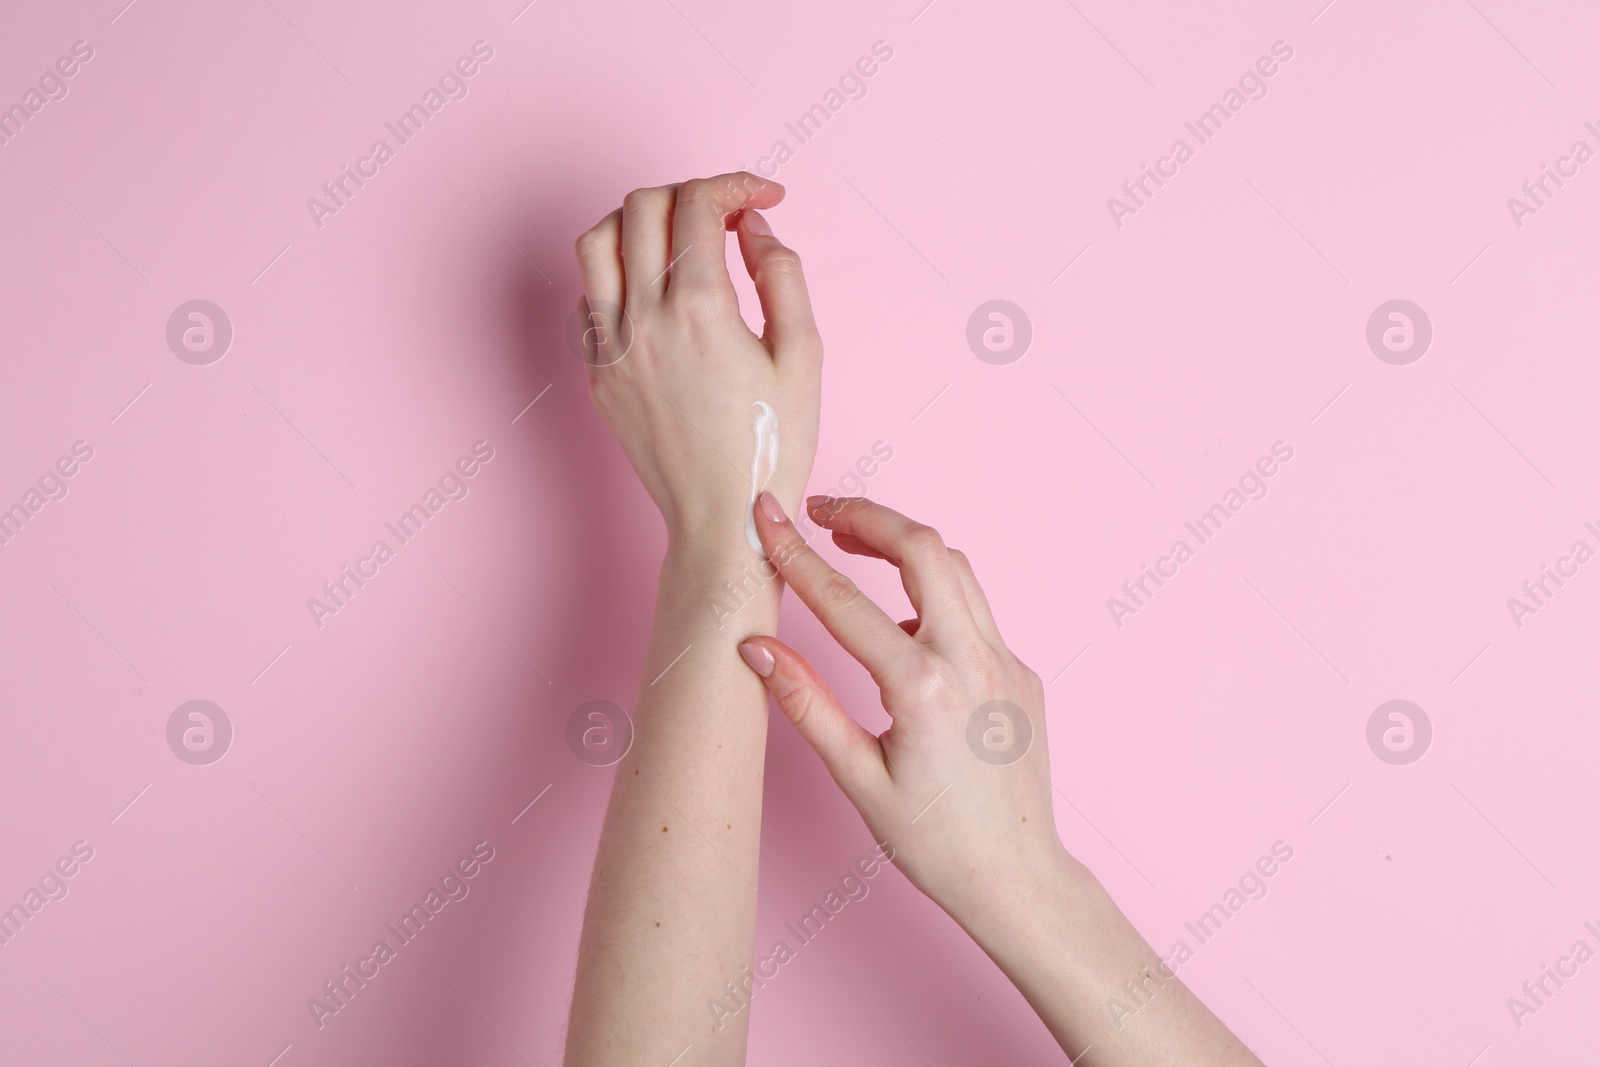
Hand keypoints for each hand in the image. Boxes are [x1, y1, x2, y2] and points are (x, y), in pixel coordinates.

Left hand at [573, 172, 821, 554]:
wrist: (721, 518)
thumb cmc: (770, 445)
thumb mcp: (804, 355)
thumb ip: (782, 273)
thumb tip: (752, 226)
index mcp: (701, 309)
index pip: (699, 204)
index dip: (735, 183)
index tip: (762, 195)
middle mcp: (645, 319)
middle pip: (642, 206)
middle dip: (688, 193)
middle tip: (723, 213)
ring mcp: (610, 346)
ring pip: (596, 241)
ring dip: (637, 221)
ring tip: (676, 238)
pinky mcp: (595, 373)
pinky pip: (586, 297)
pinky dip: (615, 273)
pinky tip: (653, 292)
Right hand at [737, 492, 1067, 931]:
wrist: (1017, 879)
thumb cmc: (935, 845)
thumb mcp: (858, 780)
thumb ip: (807, 705)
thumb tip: (756, 647)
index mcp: (922, 689)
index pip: (843, 600)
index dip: (795, 552)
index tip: (765, 516)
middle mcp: (972, 660)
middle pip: (922, 547)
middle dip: (867, 515)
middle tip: (819, 510)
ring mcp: (1005, 661)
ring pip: (956, 568)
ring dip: (903, 544)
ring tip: (851, 543)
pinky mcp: (1021, 672)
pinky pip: (974, 610)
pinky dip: (932, 592)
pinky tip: (899, 619)